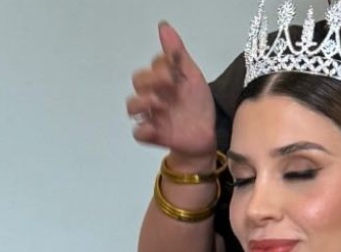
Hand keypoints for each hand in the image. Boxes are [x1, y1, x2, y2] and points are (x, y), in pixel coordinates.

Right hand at [127, 22, 216, 159]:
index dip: (163, 66)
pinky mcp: (154, 135)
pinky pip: (138, 133)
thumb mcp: (192, 76)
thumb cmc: (198, 104)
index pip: (154, 66)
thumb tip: (163, 27)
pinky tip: (154, 127)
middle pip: (139, 81)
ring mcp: (152, 115)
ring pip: (132, 106)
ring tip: (159, 104)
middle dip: (151, 79)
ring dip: (142, 102)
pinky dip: (143, 130)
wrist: (208, 134)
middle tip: (170, 83)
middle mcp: (154, 96)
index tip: (177, 70)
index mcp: (163, 81)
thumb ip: (177, 54)